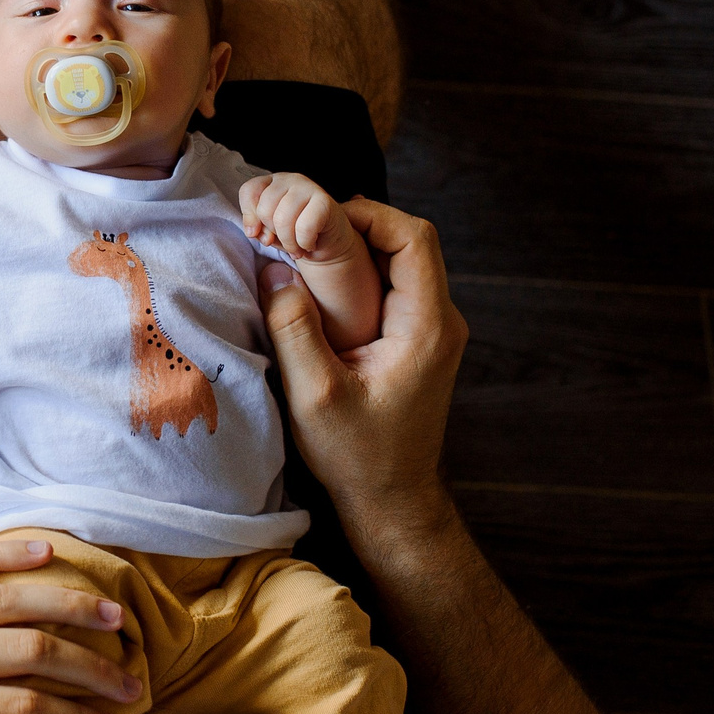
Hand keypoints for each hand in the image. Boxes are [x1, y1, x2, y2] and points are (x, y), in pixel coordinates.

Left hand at [239, 170, 358, 266]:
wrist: (327, 242)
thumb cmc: (294, 234)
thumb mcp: (269, 232)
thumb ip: (257, 229)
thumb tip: (254, 232)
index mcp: (270, 183)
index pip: (249, 191)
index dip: (249, 216)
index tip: (257, 234)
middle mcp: (287, 179)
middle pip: (265, 208)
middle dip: (272, 233)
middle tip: (285, 241)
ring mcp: (307, 186)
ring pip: (282, 218)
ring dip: (288, 242)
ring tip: (296, 247)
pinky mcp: (324, 200)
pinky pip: (304, 227)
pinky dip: (304, 242)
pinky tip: (309, 243)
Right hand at [257, 198, 467, 549]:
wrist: (392, 499)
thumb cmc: (358, 456)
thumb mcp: (314, 397)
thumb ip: (293, 329)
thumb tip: (273, 270)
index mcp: (426, 328)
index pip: (414, 238)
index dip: (367, 214)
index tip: (316, 218)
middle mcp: (441, 321)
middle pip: (409, 240)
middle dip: (356, 224)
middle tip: (304, 230)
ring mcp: (433, 329)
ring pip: (401, 259)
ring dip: (356, 247)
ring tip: (305, 252)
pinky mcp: (418, 339)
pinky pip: (394, 284)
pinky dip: (359, 272)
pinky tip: (319, 283)